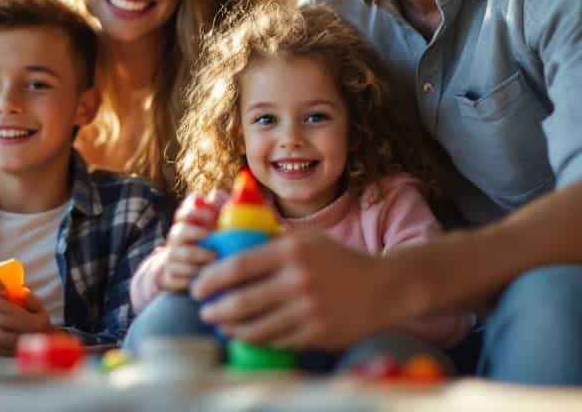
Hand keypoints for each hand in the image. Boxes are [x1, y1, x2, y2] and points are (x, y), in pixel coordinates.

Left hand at [0, 289, 54, 354]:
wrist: (42, 341)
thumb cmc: (37, 320)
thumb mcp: (38, 307)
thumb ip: (29, 299)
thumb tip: (20, 292)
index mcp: (35, 324)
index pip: (12, 313)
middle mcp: (26, 338)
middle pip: (2, 327)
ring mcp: (17, 348)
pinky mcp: (8, 355)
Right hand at [158, 193, 218, 291]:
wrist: (187, 269)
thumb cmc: (209, 243)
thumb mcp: (217, 225)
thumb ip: (222, 209)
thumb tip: (223, 198)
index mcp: (186, 223)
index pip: (185, 211)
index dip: (198, 212)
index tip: (214, 215)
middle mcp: (177, 238)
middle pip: (179, 231)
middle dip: (194, 233)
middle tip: (210, 236)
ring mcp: (172, 257)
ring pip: (177, 255)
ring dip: (196, 256)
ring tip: (214, 258)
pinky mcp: (170, 277)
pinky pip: (176, 277)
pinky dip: (191, 277)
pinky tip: (206, 277)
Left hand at [190, 231, 405, 349]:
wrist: (383, 287)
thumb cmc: (338, 261)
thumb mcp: (308, 240)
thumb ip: (272, 243)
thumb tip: (230, 247)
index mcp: (292, 251)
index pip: (239, 266)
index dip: (211, 279)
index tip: (197, 287)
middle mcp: (299, 280)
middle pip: (242, 301)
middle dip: (216, 309)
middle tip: (204, 312)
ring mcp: (309, 310)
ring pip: (257, 327)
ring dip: (233, 329)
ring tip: (222, 326)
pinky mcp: (318, 333)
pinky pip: (277, 341)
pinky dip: (259, 340)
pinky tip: (249, 336)